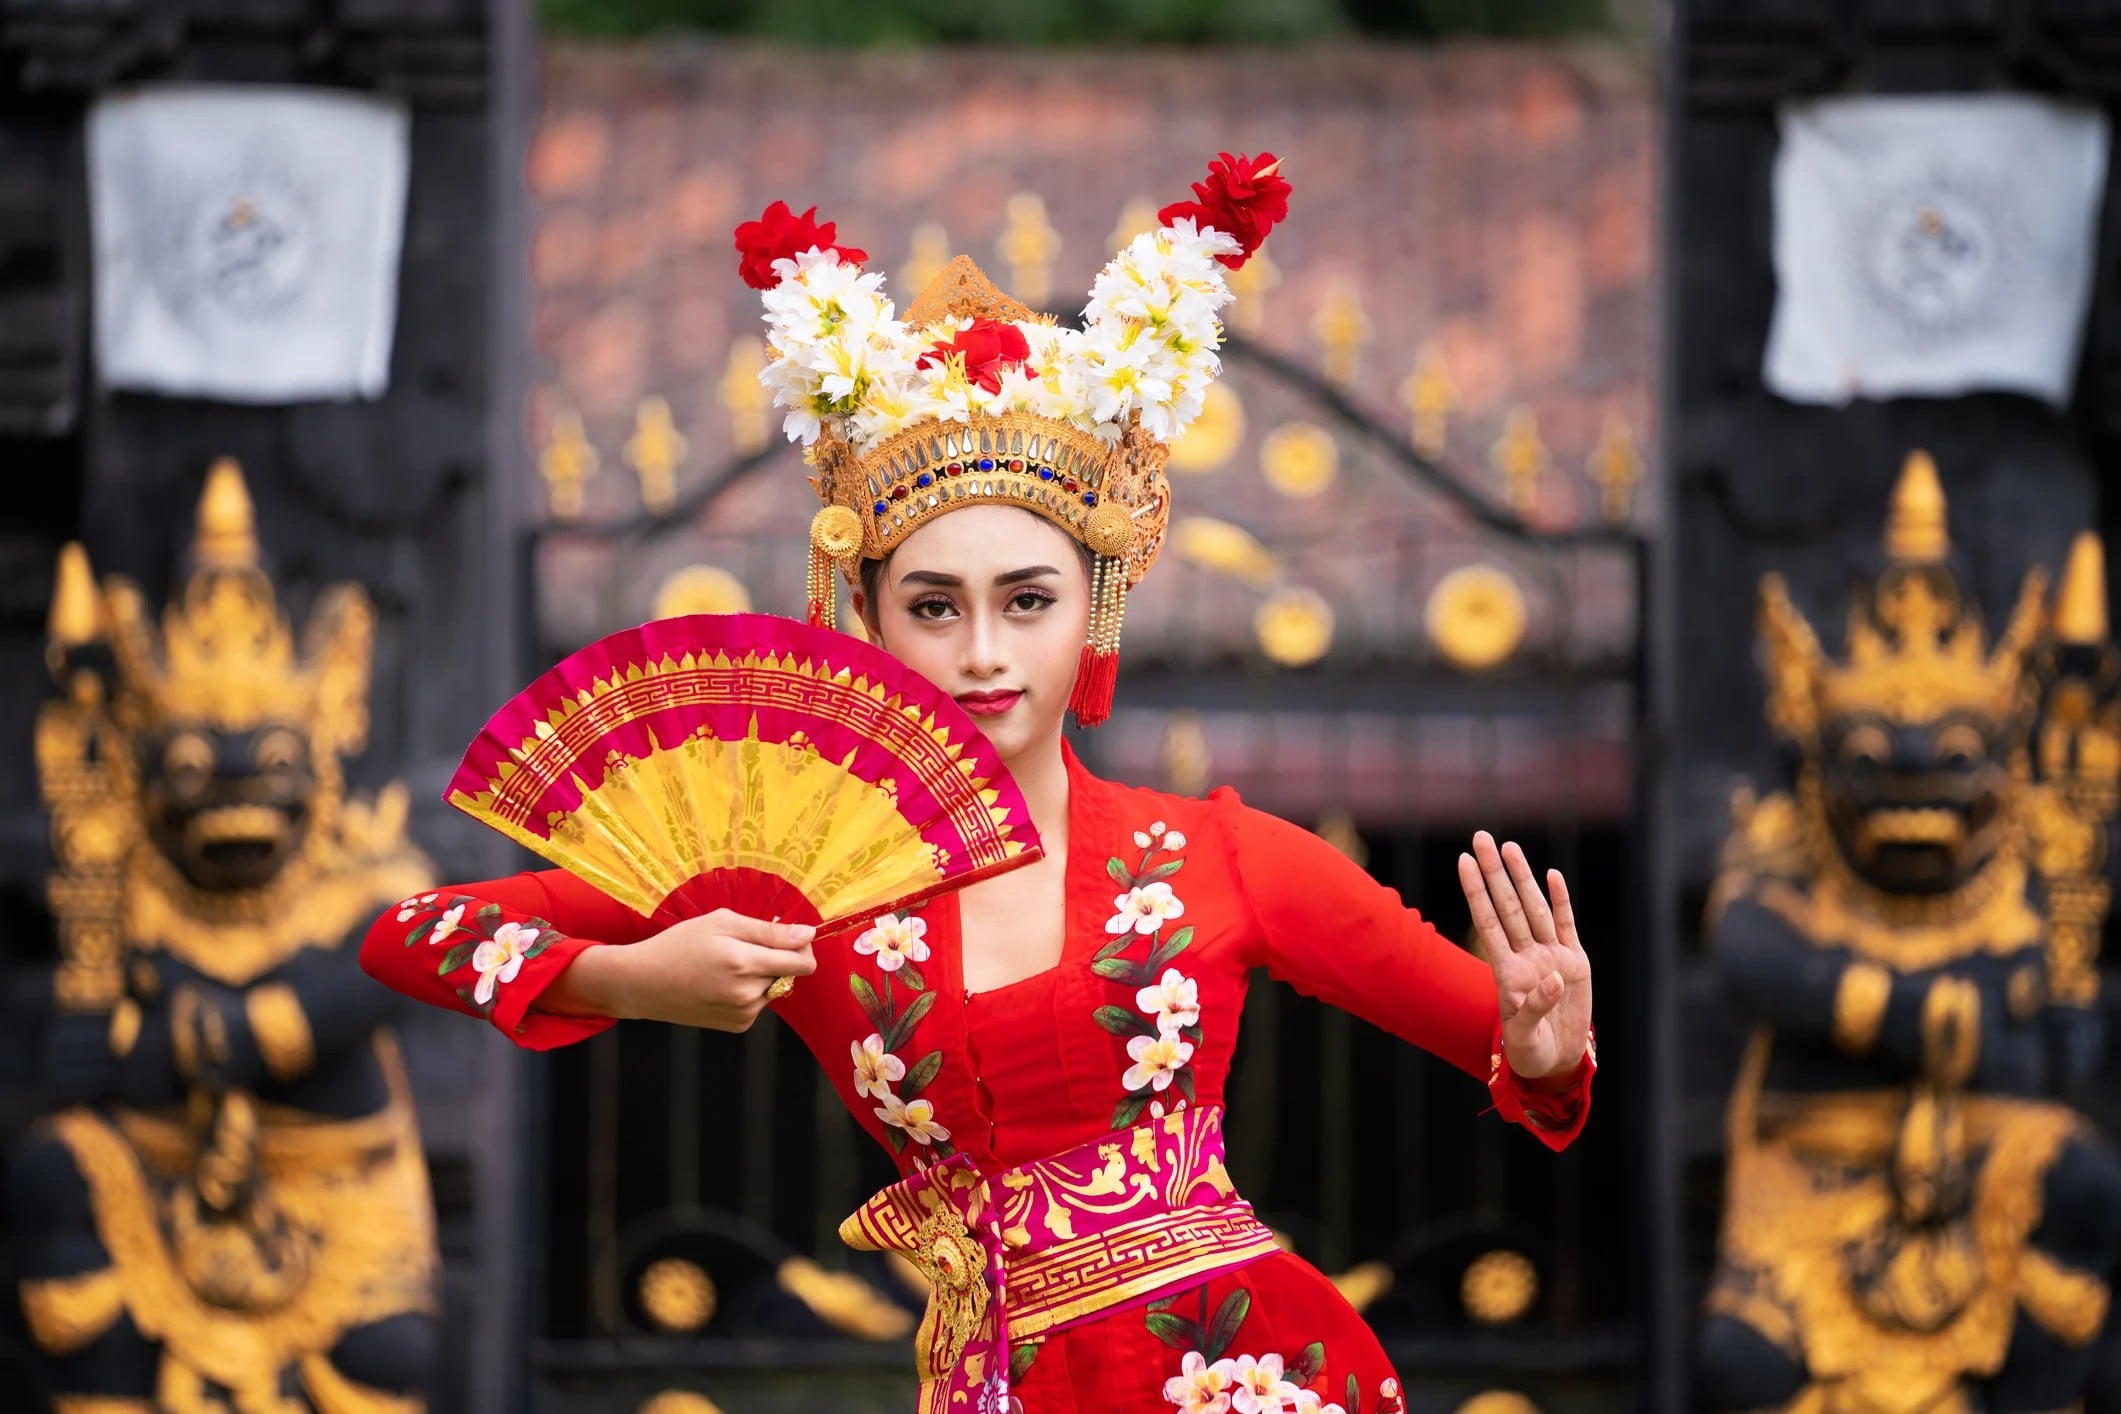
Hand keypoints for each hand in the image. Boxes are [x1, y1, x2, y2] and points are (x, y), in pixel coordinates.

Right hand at [553, 910, 816, 1032]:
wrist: (643, 984)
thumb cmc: (679, 945)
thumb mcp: (721, 923)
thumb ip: (768, 931)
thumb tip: (808, 934)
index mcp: (744, 963)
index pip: (802, 962)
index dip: (803, 946)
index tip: (791, 935)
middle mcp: (747, 994)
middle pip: (789, 974)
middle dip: (776, 958)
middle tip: (743, 947)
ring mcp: (743, 1013)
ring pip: (774, 988)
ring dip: (762, 976)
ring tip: (727, 966)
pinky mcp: (737, 1026)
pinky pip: (759, 1003)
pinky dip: (749, 992)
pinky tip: (722, 984)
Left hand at [1457, 831, 1592, 1079]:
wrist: (1558, 1063)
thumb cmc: (1532, 1053)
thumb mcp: (1525, 1038)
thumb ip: (1533, 1008)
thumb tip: (1553, 978)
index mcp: (1507, 972)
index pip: (1487, 921)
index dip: (1475, 891)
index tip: (1462, 861)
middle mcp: (1527, 957)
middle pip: (1507, 905)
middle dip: (1494, 871)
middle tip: (1481, 836)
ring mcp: (1551, 957)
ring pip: (1534, 908)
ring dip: (1523, 877)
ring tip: (1509, 847)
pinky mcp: (1576, 963)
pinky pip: (1566, 925)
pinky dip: (1561, 901)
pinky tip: (1552, 875)